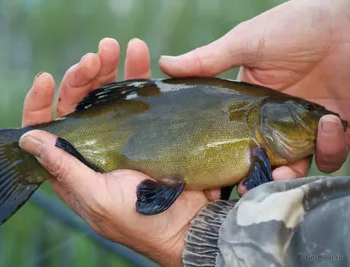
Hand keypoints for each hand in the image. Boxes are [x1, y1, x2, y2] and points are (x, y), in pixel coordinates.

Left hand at [19, 38, 216, 265]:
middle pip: (78, 102)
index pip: (46, 128)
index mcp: (73, 164)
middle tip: (97, 57)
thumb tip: (27, 139)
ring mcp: (121, 134)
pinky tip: (139, 55)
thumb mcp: (96, 198)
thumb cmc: (139, 221)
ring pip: (106, 93)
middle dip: (82, 75)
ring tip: (117, 47)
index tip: (46, 79)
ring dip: (108, 67)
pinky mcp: (147, 127)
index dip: (40, 102)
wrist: (187, 225)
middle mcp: (93, 146)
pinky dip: (137, 73)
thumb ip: (63, 169)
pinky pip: (137, 95)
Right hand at [159, 0, 349, 194]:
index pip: (233, 141)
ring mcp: (306, 127)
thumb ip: (206, 59)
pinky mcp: (336, 129)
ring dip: (291, 174)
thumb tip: (162, 64)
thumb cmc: (296, 25)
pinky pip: (330, 154)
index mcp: (250, 106)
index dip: (226, 161)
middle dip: (256, 179)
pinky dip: (330, 147)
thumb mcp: (245, 42)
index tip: (215, 180)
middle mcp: (276, 121)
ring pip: (295, 167)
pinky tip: (328, 123)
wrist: (348, 21)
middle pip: (262, 162)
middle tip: (248, 186)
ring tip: (286, 167)